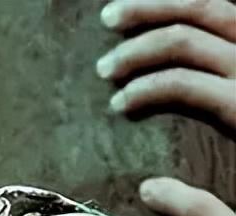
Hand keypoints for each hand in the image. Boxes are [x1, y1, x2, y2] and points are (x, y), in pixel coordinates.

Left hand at [97, 0, 235, 131]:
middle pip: (199, 8)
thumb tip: (163, 59)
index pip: (212, 5)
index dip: (167, 0)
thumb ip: (213, 68)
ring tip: (104, 68)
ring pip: (183, 40)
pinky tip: (120, 103)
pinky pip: (182, 84)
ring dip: (134, 51)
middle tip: (108, 17)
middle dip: (146, 7)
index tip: (131, 5)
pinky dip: (144, 89)